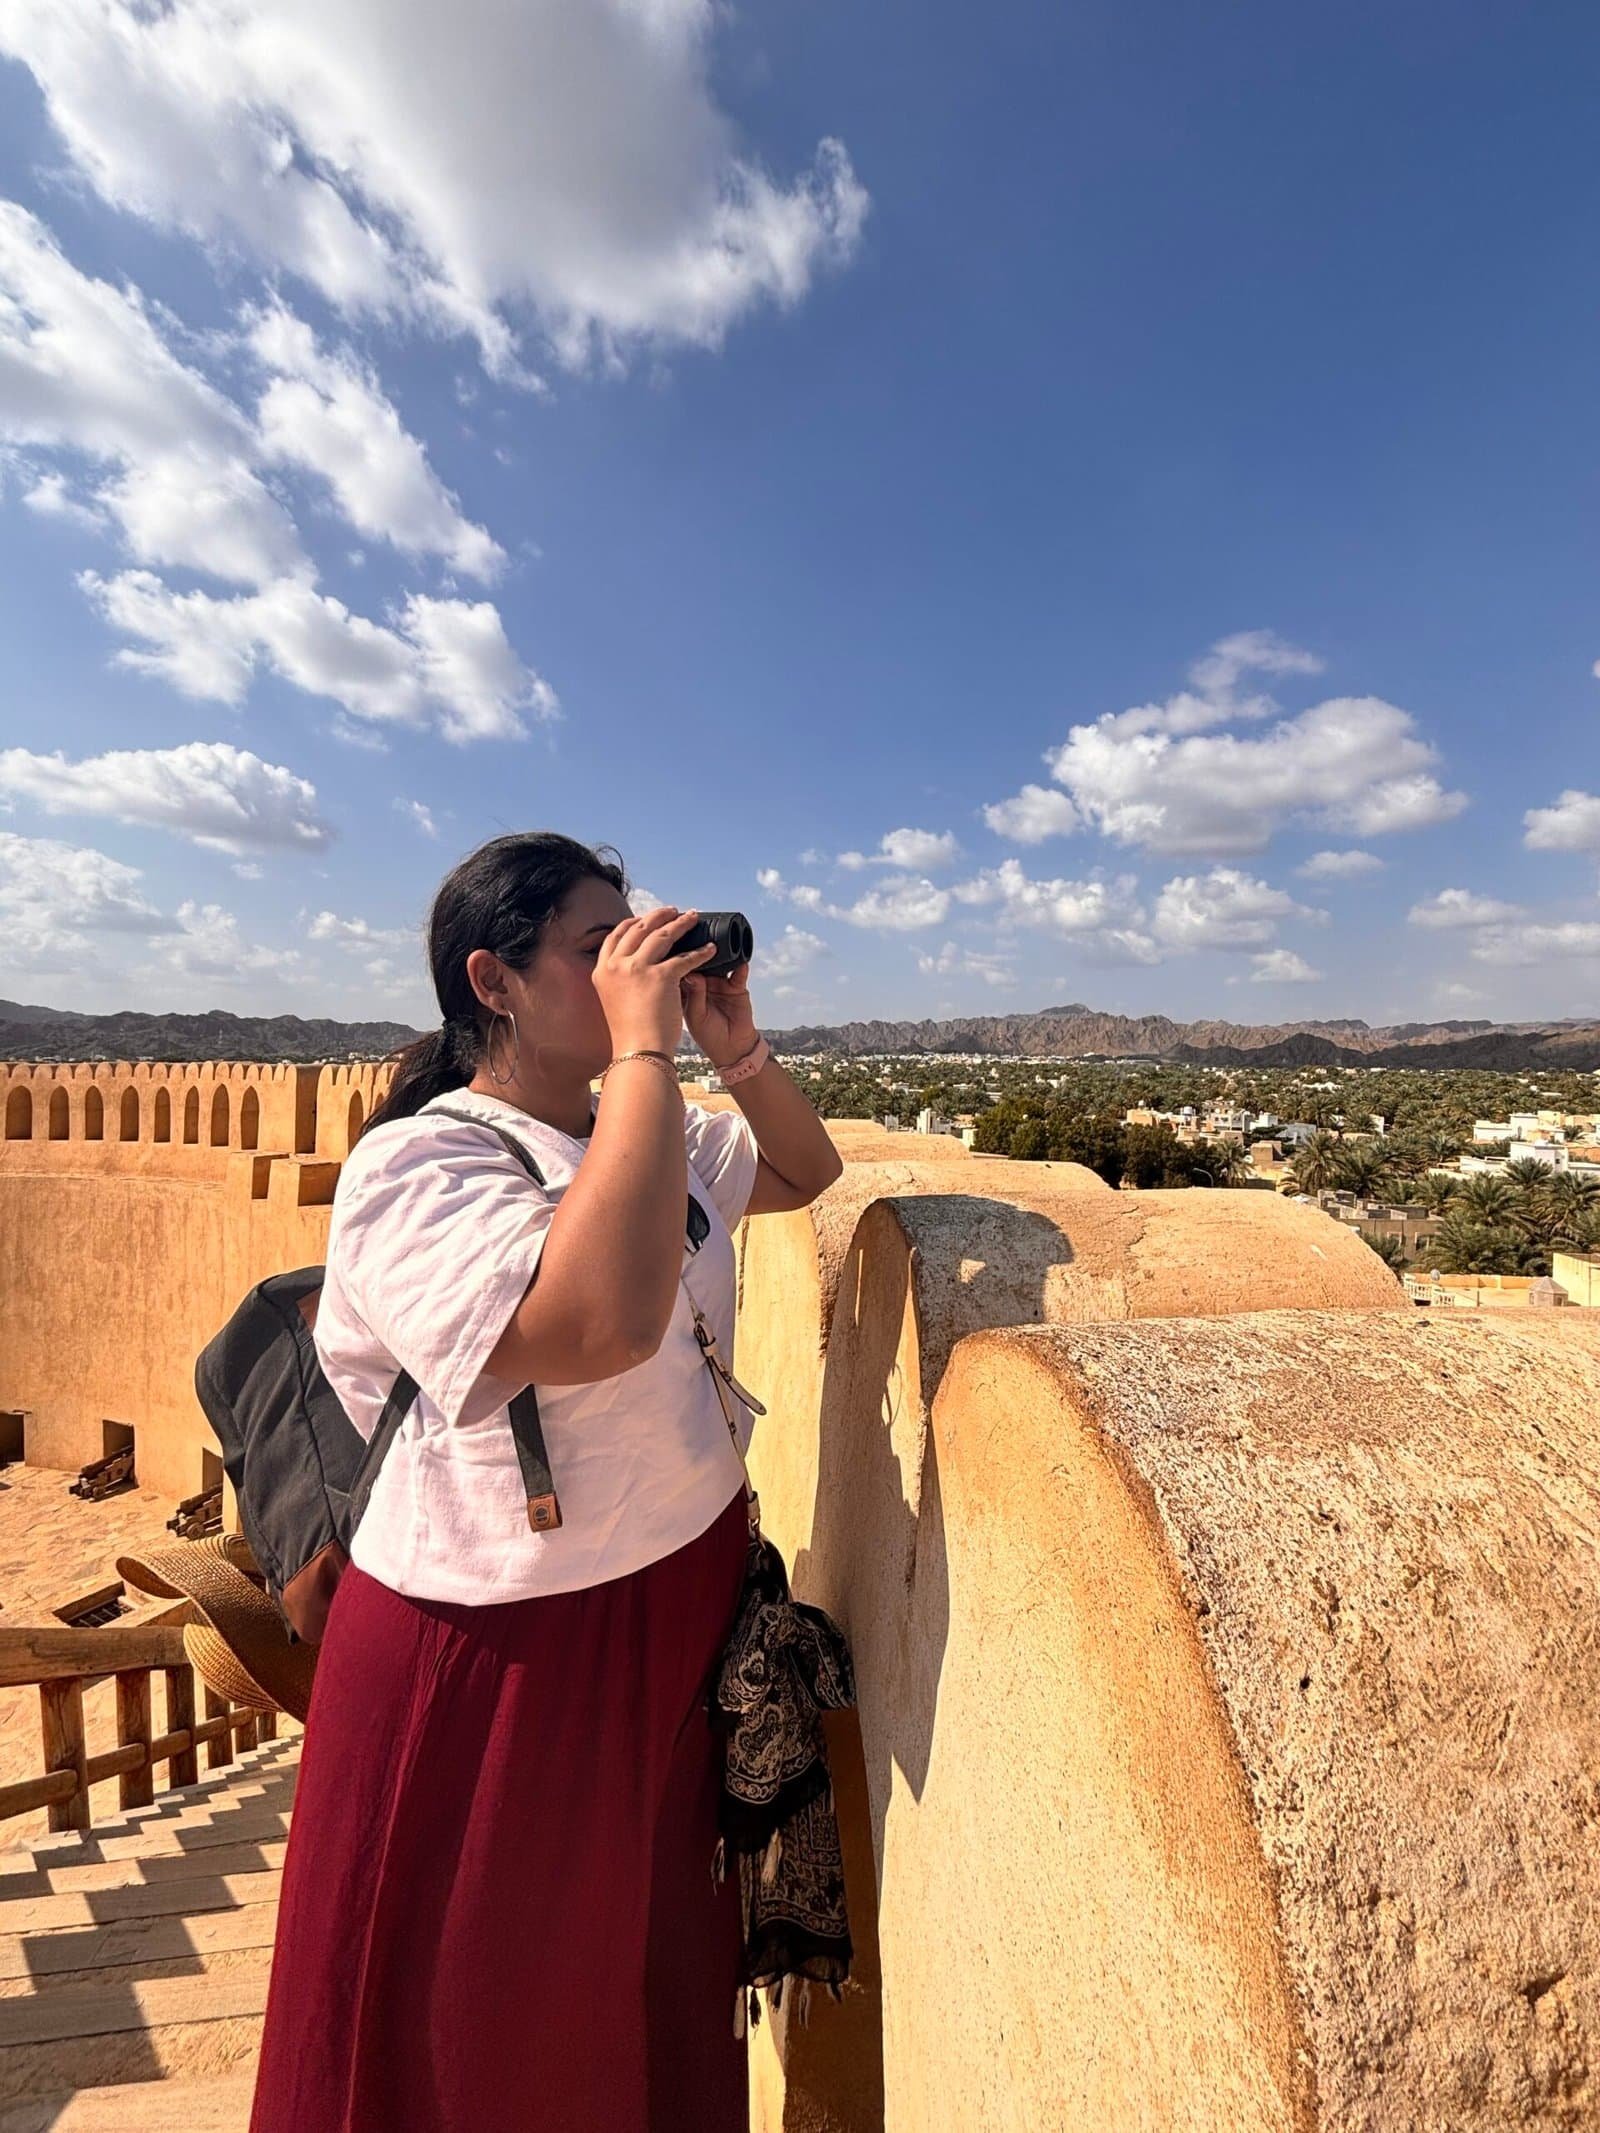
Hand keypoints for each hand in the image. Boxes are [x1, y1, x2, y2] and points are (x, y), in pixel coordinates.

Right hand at [593, 906, 717, 1056]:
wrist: (638, 1052)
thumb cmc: (630, 1032)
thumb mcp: (614, 1000)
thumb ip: (620, 980)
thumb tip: (633, 966)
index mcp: (602, 970)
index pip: (615, 936)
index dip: (632, 923)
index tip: (644, 919)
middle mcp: (616, 965)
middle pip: (638, 928)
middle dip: (658, 916)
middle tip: (673, 911)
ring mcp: (637, 968)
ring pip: (662, 935)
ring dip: (680, 923)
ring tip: (692, 918)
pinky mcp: (661, 976)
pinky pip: (685, 957)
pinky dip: (701, 952)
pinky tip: (711, 949)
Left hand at [682, 952, 757, 1069]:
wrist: (730, 1049)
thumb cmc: (707, 1034)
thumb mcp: (695, 1015)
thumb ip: (693, 994)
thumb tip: (691, 972)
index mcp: (685, 987)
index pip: (678, 965)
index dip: (677, 955)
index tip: (675, 943)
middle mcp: (702, 980)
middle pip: (698, 958)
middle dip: (698, 948)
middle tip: (697, 936)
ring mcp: (719, 981)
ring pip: (719, 961)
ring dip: (719, 953)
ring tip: (719, 946)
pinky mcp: (737, 987)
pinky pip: (738, 973)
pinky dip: (739, 967)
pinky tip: (740, 963)